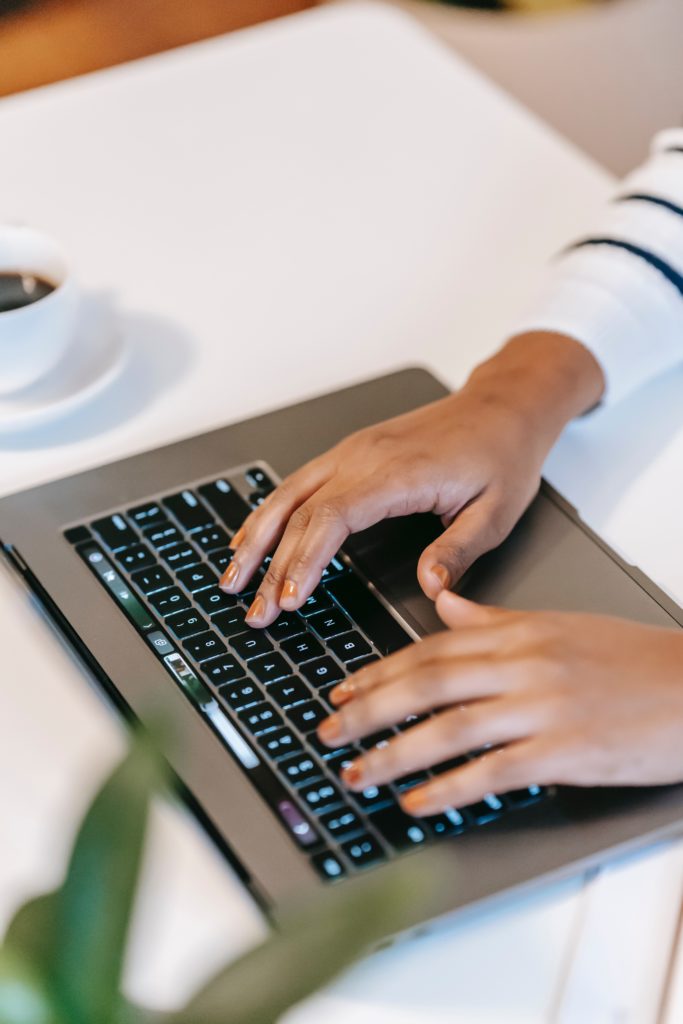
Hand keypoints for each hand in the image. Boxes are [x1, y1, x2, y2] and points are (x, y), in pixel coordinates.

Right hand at [219, 332, 603, 624]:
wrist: (502, 406)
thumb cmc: (501, 454)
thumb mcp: (496, 512)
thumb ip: (458, 551)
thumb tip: (430, 589)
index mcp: (397, 472)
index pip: (333, 518)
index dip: (304, 560)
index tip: (289, 599)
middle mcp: (364, 457)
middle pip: (300, 513)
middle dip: (270, 565)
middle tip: (253, 611)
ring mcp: (352, 452)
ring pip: (288, 495)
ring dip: (256, 537)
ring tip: (232, 579)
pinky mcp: (350, 453)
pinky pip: (298, 484)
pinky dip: (270, 513)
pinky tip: (254, 537)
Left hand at [316, 591, 682, 815]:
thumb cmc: (629, 658)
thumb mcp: (557, 625)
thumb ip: (492, 620)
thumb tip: (442, 605)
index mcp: (517, 633)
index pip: (430, 650)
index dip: (378, 672)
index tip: (341, 690)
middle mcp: (521, 665)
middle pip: (425, 684)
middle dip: (368, 710)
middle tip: (327, 732)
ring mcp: (541, 708)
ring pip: (448, 729)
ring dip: (394, 754)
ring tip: (357, 774)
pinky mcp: (564, 751)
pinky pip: (491, 771)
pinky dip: (448, 788)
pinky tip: (416, 802)